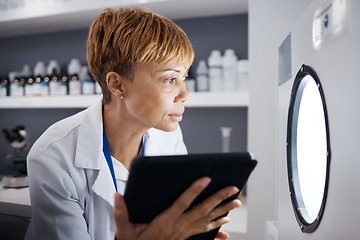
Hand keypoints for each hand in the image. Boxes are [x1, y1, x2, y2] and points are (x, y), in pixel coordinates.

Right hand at [113, 177, 241, 239]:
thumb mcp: (124, 231)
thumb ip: (121, 213)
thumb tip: (117, 196)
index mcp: (165, 222)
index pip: (182, 203)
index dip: (194, 191)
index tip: (206, 179)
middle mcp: (178, 227)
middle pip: (202, 210)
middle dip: (219, 199)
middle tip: (233, 188)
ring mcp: (185, 233)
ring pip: (207, 220)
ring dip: (223, 211)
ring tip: (236, 202)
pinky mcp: (186, 237)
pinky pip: (205, 232)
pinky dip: (217, 227)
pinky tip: (226, 225)